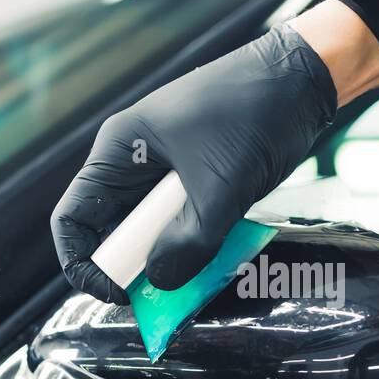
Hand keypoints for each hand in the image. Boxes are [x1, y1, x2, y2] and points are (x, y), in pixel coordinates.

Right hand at [51, 23, 336, 303]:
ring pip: (150, 231)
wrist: (303, 79)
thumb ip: (190, 239)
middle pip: (110, 228)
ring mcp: (167, 171)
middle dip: (129, 267)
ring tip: (192, 280)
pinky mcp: (198, 180)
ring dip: (167, 259)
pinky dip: (193, 246)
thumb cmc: (254, 113)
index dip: (83, 262)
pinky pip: (182, 224)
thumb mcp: (221, 184)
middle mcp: (135, 161)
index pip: (74, 216)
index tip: (112, 294)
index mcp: (120, 149)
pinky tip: (215, 259)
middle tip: (158, 298)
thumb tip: (161, 281)